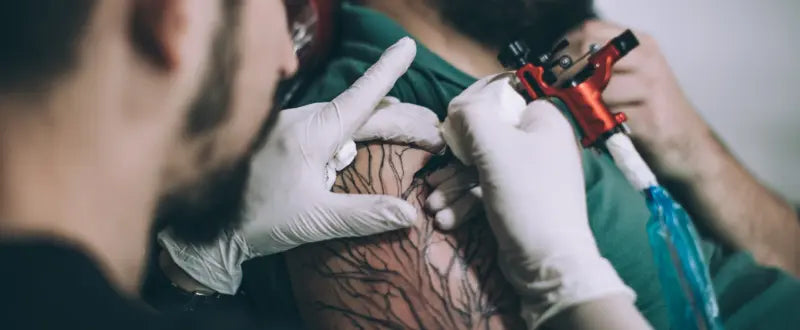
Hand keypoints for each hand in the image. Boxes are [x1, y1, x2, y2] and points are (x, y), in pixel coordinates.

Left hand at [159, 38, 445, 294]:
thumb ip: (364, 215)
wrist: (207, 228)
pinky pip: (324, 127)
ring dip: (373, 122)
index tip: (407, 45)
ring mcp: (288, 129)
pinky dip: (350, 132)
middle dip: (397, 114)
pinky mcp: (280, 141)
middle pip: (359, 109)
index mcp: (311, 133)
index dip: (387, 71)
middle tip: (430, 128)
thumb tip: (410, 212)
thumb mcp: (314, 221)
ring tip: (403, 129)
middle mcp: (300, 122)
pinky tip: (356, 146)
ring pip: (340, 117)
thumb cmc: (257, 221)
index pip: (360, 97)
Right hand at [442, 76, 633, 327]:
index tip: (450, 132)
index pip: (502, 102)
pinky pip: (486, 193)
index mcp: (543, 122)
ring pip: (480, 170)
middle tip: (434, 182)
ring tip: (434, 207)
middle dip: (454, 164)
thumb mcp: (494, 147)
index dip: (473, 113)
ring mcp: (530, 176)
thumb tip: (457, 105)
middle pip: (485, 140)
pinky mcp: (519, 202)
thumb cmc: (525, 196)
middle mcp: (539, 145)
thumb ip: (471, 116)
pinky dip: (465, 204)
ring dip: (454, 188)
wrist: (548, 261)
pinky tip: (447, 220)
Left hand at [561, 20, 711, 180]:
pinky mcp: (649, 117)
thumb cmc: (650, 111)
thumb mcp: (630, 78)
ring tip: (573, 113)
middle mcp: (647, 59)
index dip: (562, 49)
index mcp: (639, 44)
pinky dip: (592, 122)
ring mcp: (650, 87)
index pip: (589, 30)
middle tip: (554, 92)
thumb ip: (601, 66)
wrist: (688, 145)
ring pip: (595, 86)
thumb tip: (553, 67)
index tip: (550, 70)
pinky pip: (606, 115)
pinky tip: (591, 128)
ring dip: (577, 102)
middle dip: (565, 74)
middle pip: (589, 52)